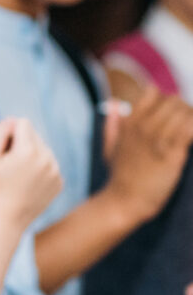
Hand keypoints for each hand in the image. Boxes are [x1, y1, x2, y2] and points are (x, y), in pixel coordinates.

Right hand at [0, 119, 60, 230]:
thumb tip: (12, 121)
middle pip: (33, 135)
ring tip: (17, 177)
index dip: (7, 135)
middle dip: (19, 145)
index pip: (21, 123)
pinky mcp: (59, 182)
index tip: (1, 153)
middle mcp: (47, 158)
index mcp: (28, 150)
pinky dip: (38, 169)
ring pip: (42, 149)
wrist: (5, 220)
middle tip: (7, 168)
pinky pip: (48, 164)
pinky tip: (27, 184)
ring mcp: (55, 171)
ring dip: (30, 156)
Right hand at [105, 88, 192, 224]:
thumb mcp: (110, 147)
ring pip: (186, 113)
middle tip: (186, 128)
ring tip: (189, 136)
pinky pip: (190, 130)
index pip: (153, 93)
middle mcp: (144, 127)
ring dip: (192, 121)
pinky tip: (190, 141)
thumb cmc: (120, 176)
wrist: (124, 201)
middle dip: (185, 111)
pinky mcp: (173, 155)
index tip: (170, 116)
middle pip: (175, 101)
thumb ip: (112, 124)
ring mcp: (158, 140)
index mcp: (131, 123)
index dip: (166, 100)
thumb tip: (113, 103)